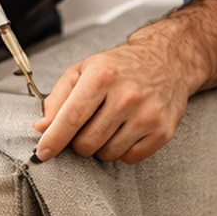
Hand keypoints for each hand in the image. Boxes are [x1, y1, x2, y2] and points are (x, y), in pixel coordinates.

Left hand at [28, 0, 216, 163]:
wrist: (177, 56)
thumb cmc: (122, 62)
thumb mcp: (86, 67)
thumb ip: (58, 96)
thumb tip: (40, 129)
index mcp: (101, 75)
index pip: (66, 121)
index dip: (50, 143)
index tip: (41, 154)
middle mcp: (125, 96)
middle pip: (85, 144)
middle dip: (76, 143)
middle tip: (79, 131)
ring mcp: (148, 116)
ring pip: (107, 155)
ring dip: (100, 146)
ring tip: (106, 125)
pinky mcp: (164, 133)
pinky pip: (130, 159)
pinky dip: (122, 151)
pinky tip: (126, 131)